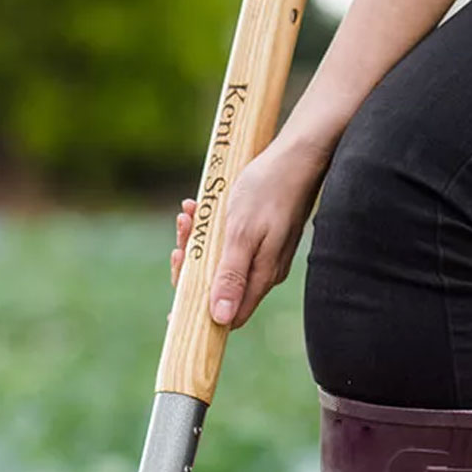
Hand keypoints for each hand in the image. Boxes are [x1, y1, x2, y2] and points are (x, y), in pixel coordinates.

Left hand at [169, 135, 329, 329]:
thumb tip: (222, 319)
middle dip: (193, 270)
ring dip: (198, 243)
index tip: (173, 307)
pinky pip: (228, 243)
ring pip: (220, 263)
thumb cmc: (269, 189)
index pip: (228, 315)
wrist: (297, 153)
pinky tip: (199, 208)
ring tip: (188, 216)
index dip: (199, 313)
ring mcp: (264, 254)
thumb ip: (231, 276)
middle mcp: (264, 272)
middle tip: (180, 246)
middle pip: (220, 289)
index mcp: (261, 277)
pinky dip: (210, 230)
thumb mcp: (242, 234)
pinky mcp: (262, 236)